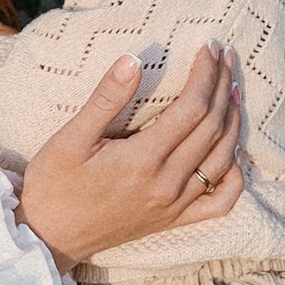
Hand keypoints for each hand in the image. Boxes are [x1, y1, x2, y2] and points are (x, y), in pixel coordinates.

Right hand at [11, 47, 243, 268]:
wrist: (48, 237)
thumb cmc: (54, 185)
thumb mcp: (70, 138)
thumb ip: (105, 99)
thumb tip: (133, 59)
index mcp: (143, 160)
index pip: (192, 108)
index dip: (205, 74)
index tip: (208, 47)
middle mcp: (167, 184)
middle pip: (213, 128)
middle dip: (223, 87)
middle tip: (225, 57)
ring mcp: (174, 206)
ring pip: (222, 159)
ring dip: (233, 122)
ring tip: (233, 90)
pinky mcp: (173, 220)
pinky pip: (220, 202)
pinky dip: (235, 175)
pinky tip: (234, 152)